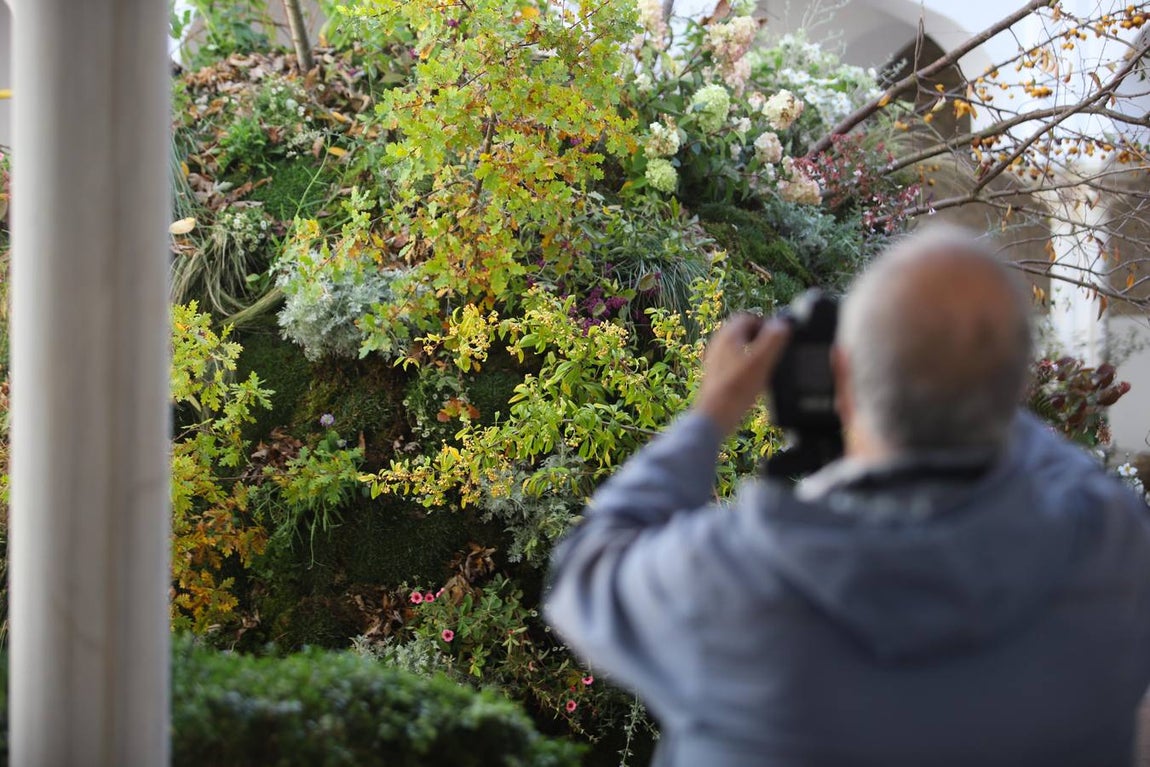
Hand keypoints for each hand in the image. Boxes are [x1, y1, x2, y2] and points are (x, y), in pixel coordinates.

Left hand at [694, 314, 789, 435]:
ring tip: (765, 365)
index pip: (748, 317)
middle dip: (759, 337)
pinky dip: (745, 365)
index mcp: (728, 336)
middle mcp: (718, 344)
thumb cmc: (736, 389)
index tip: (776, 337)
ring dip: (753, 351)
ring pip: (738, 347)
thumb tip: (783, 323)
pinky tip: (753, 379)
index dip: (765, 324)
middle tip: (773, 351)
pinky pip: (733, 361)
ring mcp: (715, 358)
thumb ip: (774, 340)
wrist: (715, 414)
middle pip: (742, 332)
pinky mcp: (716, 373)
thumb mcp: (762, 361)